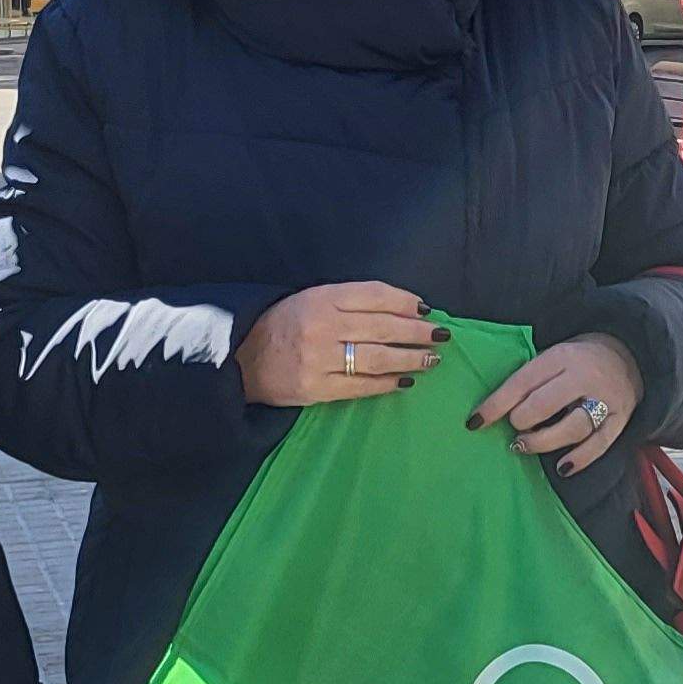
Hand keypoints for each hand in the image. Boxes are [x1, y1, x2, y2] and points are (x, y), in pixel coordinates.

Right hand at [240, 281, 442, 407]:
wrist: (241, 358)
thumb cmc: (283, 324)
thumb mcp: (311, 298)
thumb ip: (350, 300)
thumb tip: (404, 307)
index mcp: (322, 298)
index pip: (375, 295)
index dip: (405, 302)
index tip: (426, 310)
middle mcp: (323, 325)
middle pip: (383, 327)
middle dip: (417, 332)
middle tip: (441, 336)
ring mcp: (320, 358)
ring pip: (377, 357)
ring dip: (410, 359)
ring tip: (431, 360)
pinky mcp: (317, 388)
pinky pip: (361, 385)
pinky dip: (387, 383)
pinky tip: (404, 381)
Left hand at [473, 334, 642, 476]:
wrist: (630, 355)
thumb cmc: (579, 359)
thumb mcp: (555, 355)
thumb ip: (531, 377)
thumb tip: (495, 408)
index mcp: (563, 356)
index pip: (523, 382)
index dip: (496, 404)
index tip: (475, 422)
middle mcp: (585, 376)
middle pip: (546, 404)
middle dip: (521, 421)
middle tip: (514, 427)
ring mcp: (606, 399)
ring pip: (572, 427)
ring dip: (543, 442)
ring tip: (524, 445)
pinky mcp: (620, 420)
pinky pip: (599, 444)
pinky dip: (580, 459)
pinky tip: (562, 467)